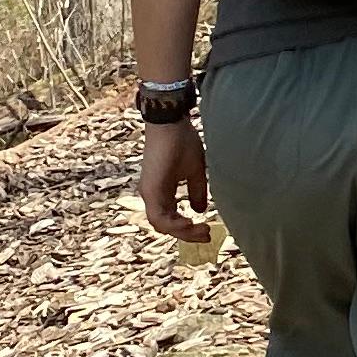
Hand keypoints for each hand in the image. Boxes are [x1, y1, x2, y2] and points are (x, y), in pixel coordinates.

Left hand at [139, 117, 212, 244]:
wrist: (170, 122)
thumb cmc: (182, 142)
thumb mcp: (194, 170)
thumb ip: (196, 191)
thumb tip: (200, 210)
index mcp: (161, 191)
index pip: (171, 219)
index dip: (187, 229)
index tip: (207, 230)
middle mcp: (152, 195)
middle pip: (165, 226)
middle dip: (186, 234)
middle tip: (206, 234)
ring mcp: (149, 192)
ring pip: (160, 223)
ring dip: (181, 231)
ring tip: (201, 230)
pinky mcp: (150, 189)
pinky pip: (158, 215)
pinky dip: (173, 223)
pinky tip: (190, 223)